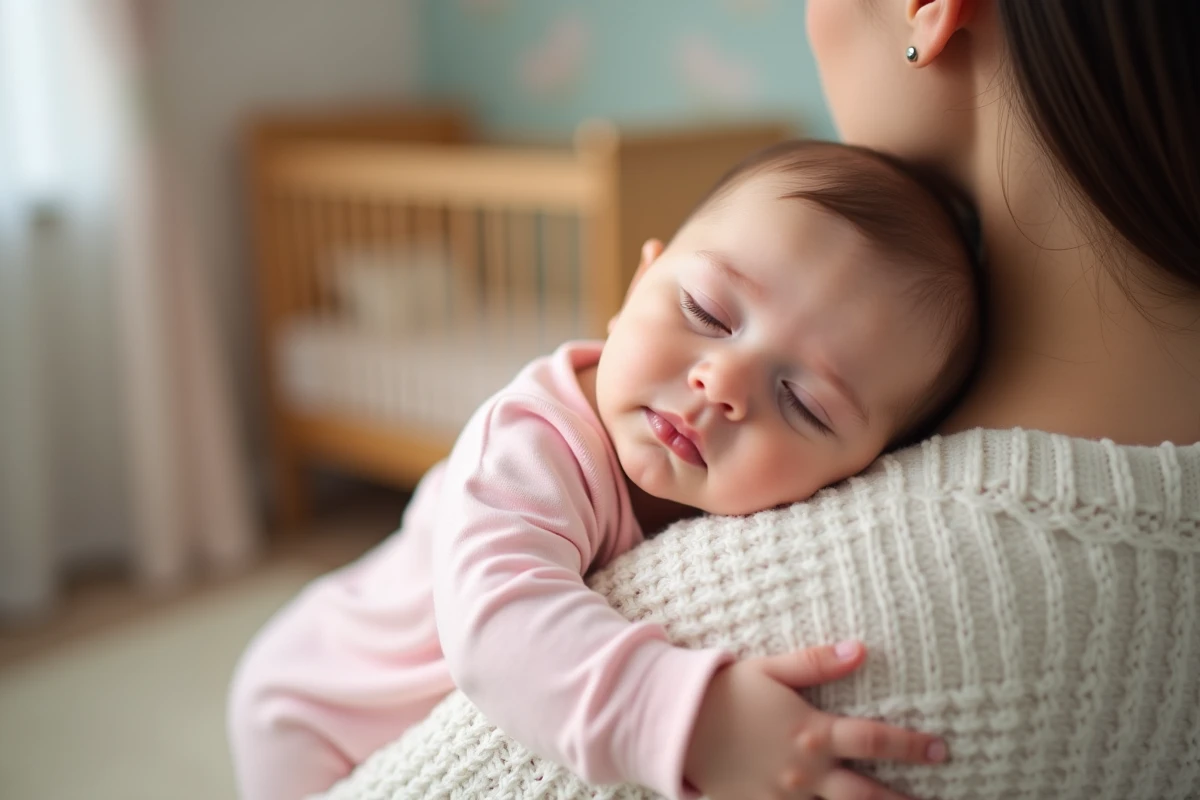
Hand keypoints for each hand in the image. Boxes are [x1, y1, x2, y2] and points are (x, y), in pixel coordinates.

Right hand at [683, 641, 946, 799]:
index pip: (874, 741)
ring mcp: (785, 798)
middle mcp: (805, 772)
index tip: (939, 749)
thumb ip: (817, 663)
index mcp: (810, 732)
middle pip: (867, 795)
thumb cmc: (726, 692)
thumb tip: (861, 650)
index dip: (911, 746)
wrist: (678, 726)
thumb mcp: (770, 669)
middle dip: (904, 799)